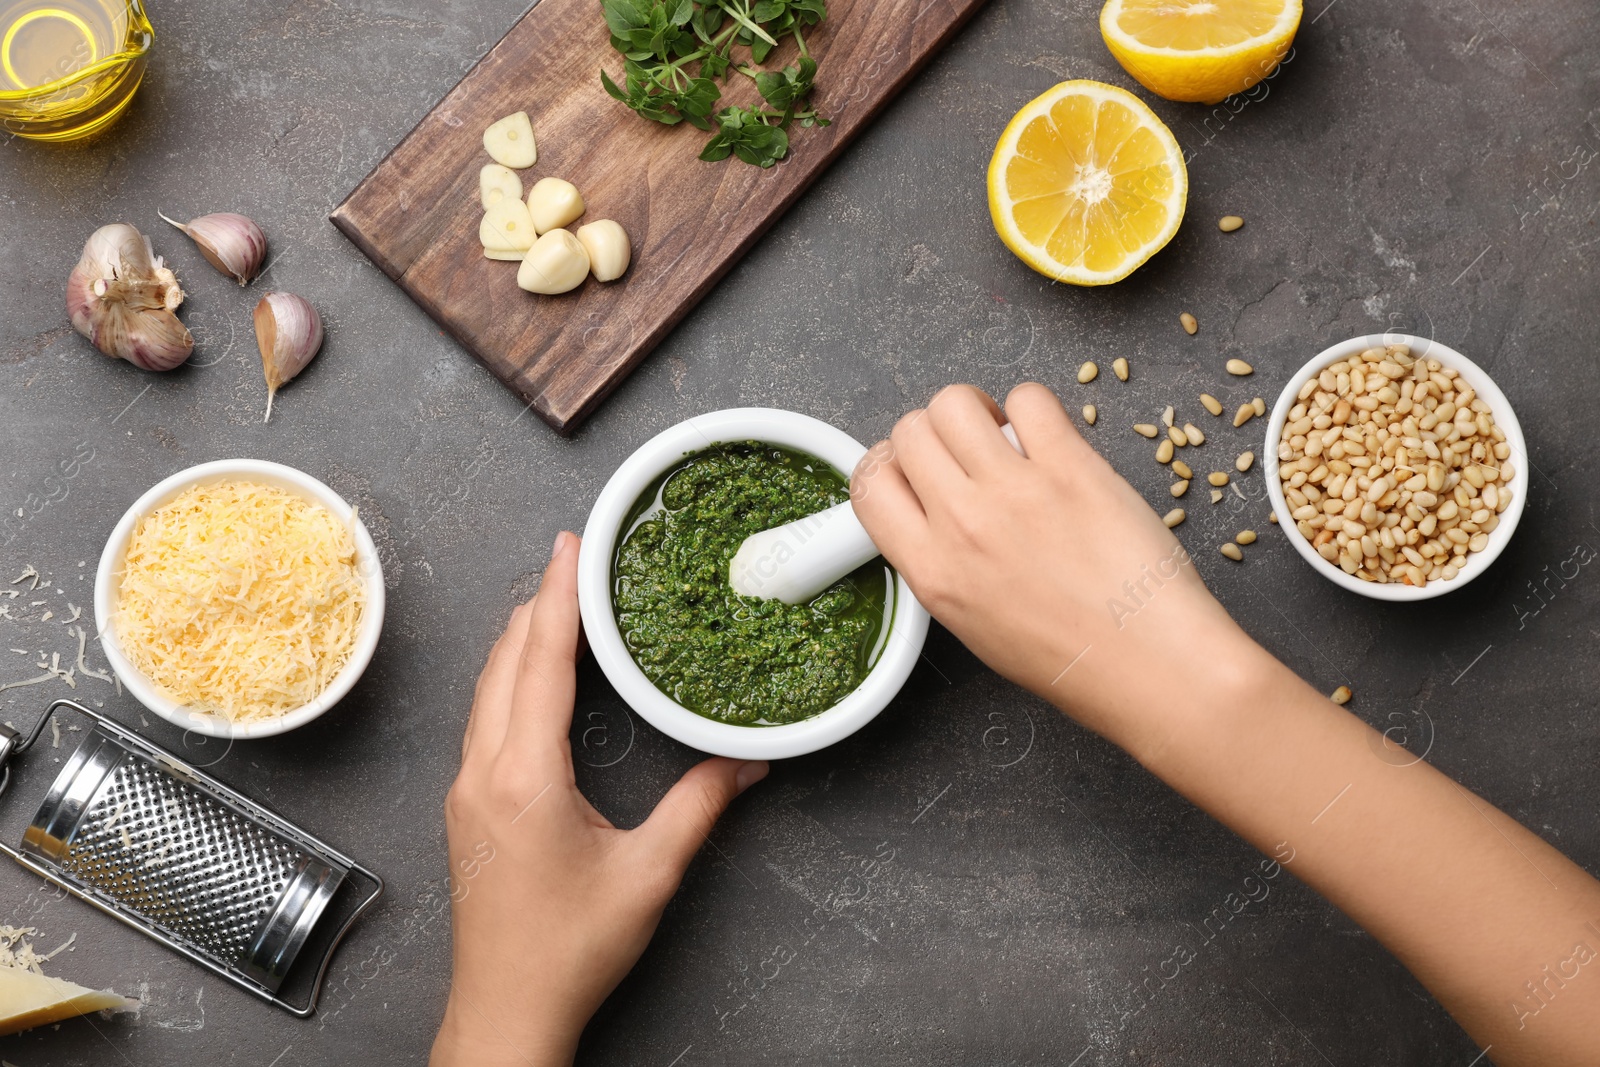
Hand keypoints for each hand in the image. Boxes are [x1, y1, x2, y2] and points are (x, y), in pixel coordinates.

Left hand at [430, 532, 768, 1066]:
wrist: (505, 1012)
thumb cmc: (568, 952)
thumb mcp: (647, 875)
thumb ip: (699, 808)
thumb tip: (748, 764)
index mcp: (522, 778)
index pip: (539, 662)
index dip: (557, 597)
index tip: (571, 546)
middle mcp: (482, 773)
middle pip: (503, 661)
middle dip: (538, 603)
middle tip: (576, 559)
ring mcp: (466, 790)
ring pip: (487, 688)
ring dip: (522, 639)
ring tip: (559, 602)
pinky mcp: (468, 808)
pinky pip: (484, 719)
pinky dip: (511, 678)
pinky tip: (537, 676)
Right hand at [851, 384, 1263, 760]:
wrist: (1148, 667)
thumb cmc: (1073, 659)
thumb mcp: (973, 622)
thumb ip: (942, 561)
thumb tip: (938, 507)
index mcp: (931, 570)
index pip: (868, 484)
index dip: (889, 464)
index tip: (914, 467)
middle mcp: (962, 525)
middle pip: (909, 431)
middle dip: (934, 434)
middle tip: (968, 451)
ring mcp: (1014, 491)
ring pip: (954, 403)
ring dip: (975, 411)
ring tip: (1005, 435)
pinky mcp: (1070, 467)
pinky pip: (1028, 399)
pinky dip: (1033, 407)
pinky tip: (1050, 438)